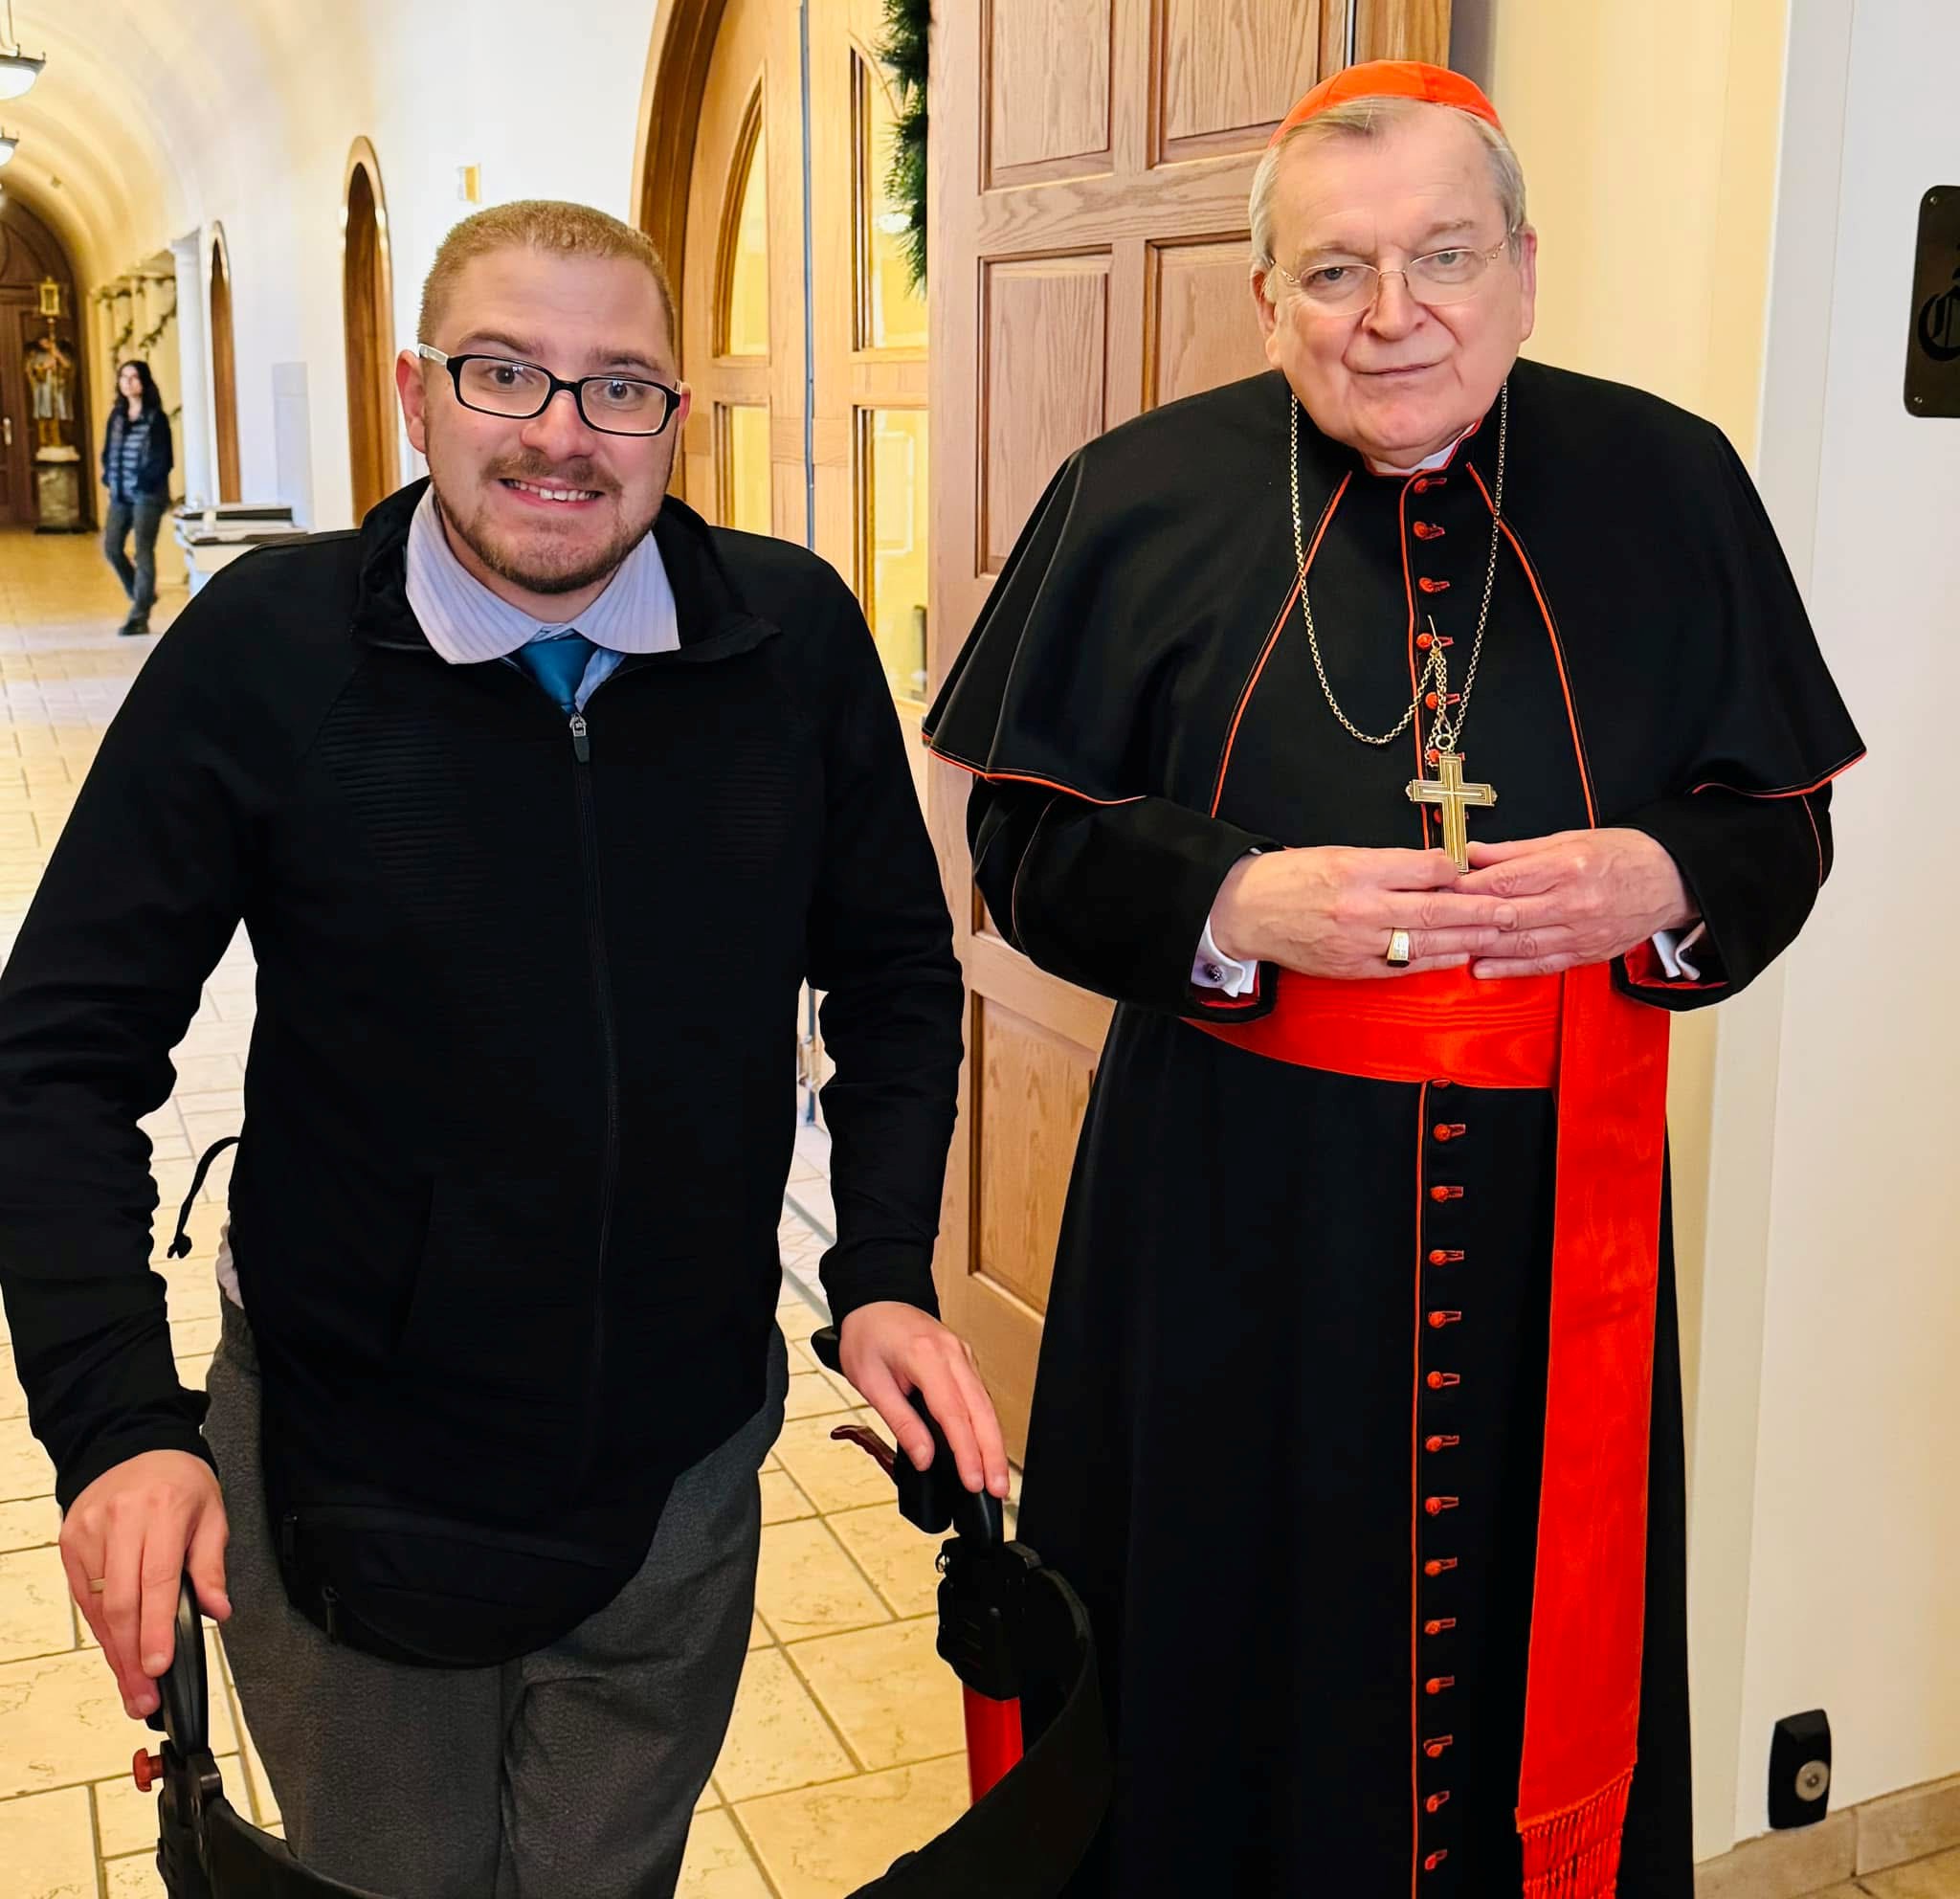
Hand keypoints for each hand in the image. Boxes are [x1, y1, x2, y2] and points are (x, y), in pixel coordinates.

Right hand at [59, 1450, 229, 1719]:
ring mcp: (88, 1534)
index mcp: (161, 1512)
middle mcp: (119, 1523)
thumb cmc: (179, 1480)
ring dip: (115, 1654)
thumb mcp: (211, 1513)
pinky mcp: (70, 1545)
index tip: (159, 1668)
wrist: (134, 1445)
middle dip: (132, 1658)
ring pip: (97, 1609)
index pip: (155, 1583)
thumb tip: (218, 1610)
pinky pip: (84, 1599)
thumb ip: (211, 1565)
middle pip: (120, 1604)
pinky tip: (116, 1654)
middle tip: (144, 1697)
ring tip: (133, 1688)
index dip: (155, 1631)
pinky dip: (101, 1631)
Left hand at [837, 1302, 1010, 1499]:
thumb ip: (901, 1422)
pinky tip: (987, 1448)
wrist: (875, 1302)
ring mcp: (963, 1354)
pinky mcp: (965, 1359)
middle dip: (993, 1453)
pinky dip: (986, 1424)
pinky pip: (980, 1395)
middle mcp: (952, 1353)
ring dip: (994, 1442)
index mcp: (926, 1356)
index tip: (973, 1481)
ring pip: (987, 1404)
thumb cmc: (868, 1336)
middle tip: (998, 1489)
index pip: (954, 1413)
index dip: (966, 1452)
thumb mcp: (871, 1382)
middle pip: (982, 1410)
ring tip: (996, 1478)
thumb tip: (924, 1457)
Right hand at [1209, 846, 1522, 979]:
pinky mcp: (1352, 968)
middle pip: (1434, 910)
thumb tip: (1435, 868)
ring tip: (1496, 935)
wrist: (1245, 911)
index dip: (1455, 871)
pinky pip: (1403, 966)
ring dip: (1466, 940)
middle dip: (1479, 911)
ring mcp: (1358, 942)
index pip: (1424, 869)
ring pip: (1425, 943)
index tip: (1474, 871)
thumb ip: (1388, 863)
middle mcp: (1361, 908)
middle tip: (1512, 910)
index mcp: (1358, 870)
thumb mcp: (1339, 854)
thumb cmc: (1292, 877)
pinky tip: (1456, 957)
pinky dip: (1433, 962)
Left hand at [1454, 829, 1695, 978]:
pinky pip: (1542, 965)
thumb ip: (1517, 851)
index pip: (1506, 879)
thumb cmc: (1621, 855)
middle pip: (1508, 914)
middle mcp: (1574, 903)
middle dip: (1467, 917)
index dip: (1468, 885)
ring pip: (1520, 944)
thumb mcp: (1570, 839)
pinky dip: (1509, 969)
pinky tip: (1481, 969)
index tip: (1441, 885)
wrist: (1672, 881)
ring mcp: (1581, 933)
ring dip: (1481, 947)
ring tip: (1449, 945)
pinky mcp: (1587, 954)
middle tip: (1434, 917)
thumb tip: (1473, 853)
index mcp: (1569, 867)